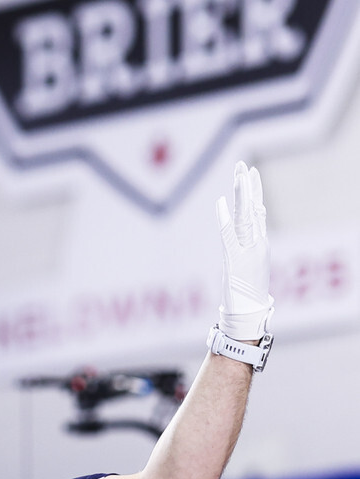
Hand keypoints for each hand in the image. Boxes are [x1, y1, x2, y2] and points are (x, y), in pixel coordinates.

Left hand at [215, 161, 272, 341]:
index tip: (250, 174)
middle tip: (243, 165)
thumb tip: (247, 234)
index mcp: (259, 244)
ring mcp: (248, 250)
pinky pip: (229, 235)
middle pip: (253, 209)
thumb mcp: (252, 266)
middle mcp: (256, 243)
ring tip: (239, 175)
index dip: (254, 193)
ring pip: (246, 216)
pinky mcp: (236, 259)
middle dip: (248, 186)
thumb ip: (249, 247)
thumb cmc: (248, 292)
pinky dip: (224, 219)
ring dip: (242, 195)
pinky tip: (220, 203)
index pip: (257, 212)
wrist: (248, 313)